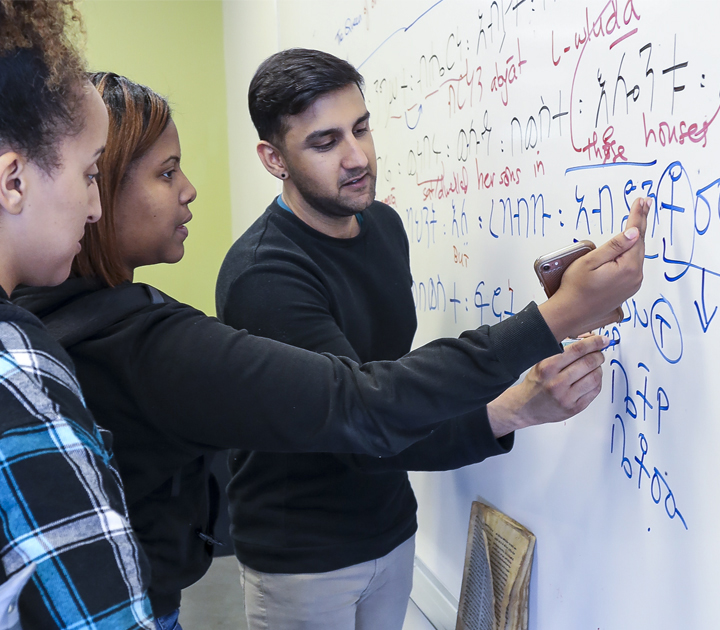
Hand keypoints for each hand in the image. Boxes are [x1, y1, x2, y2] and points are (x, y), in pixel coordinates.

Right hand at [487, 335, 606, 436]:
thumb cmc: (536, 383)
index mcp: (547, 368)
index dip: (593, 342)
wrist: (526, 407)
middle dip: (598, 355)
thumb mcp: (542, 362)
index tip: (601, 339)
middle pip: (588, 363)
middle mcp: (557, 383)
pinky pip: (595, 391)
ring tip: (594, 366)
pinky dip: (597, 381)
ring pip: (595, 377)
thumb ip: (562, 351)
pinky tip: (591, 378)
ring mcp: (567, 397)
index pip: (577, 350)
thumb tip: (587, 339)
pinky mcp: (575, 408)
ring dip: (599, 368)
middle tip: (599, 353)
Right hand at [539, 197, 648, 339]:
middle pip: (639, 244)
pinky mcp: (628, 288)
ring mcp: (633, 284)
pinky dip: (632, 251)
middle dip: (640, 222)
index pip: (636, 235)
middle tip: (644, 203)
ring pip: (637, 254)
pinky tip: (630, 244)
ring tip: (639, 218)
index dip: (638, 216)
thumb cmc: (575, 289)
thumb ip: (613, 246)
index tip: (641, 201)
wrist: (571, 313)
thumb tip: (633, 233)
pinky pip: (633, 265)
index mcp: (628, 268)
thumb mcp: (590, 262)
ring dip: (637, 237)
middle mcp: (635, 277)